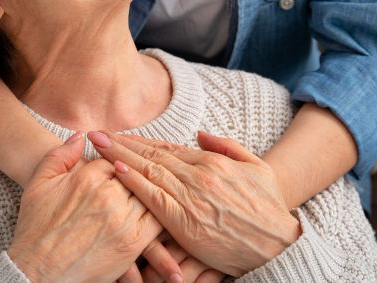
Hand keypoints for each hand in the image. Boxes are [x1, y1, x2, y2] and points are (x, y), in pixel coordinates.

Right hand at [7, 133, 169, 282]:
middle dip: (137, 176)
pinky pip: (158, 221)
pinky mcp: (132, 243)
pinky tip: (163, 214)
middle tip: (142, 181)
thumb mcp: (39, 183)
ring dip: (153, 192)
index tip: (119, 170)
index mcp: (87, 176)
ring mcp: (122, 219)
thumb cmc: (35, 228)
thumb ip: (59, 155)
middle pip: (135, 174)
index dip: (117, 163)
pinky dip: (162, 215)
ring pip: (149, 194)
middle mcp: (107, 194)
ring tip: (161, 192)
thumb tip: (79, 136)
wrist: (38, 271)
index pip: (115, 159)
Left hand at [88, 130, 301, 276]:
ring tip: (97, 147)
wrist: (281, 244)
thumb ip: (227, 146)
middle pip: (152, 155)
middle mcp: (199, 175)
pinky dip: (135, 183)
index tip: (118, 134)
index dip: (140, 140)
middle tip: (95, 133)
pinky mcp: (187, 223)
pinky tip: (117, 171)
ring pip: (149, 172)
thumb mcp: (256, 168)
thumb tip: (199, 133)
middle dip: (122, 144)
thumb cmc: (270, 208)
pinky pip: (155, 199)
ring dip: (120, 157)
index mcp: (212, 162)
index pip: (167, 147)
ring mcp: (192, 198)